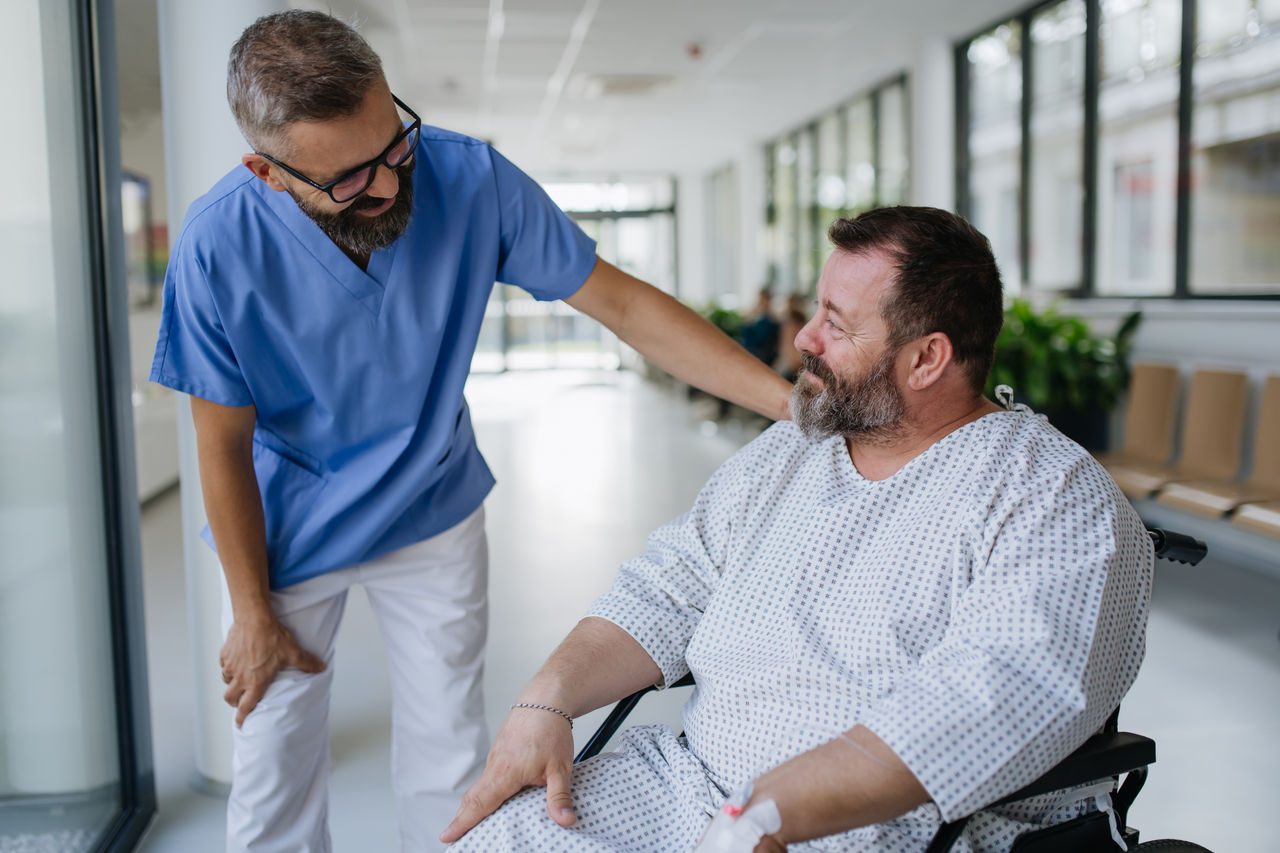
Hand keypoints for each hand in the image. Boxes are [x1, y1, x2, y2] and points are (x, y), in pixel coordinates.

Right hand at [219, 615, 324, 726]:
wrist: (254, 619)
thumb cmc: (272, 637)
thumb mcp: (293, 652)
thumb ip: (306, 662)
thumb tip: (321, 668)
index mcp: (255, 682)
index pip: (246, 706)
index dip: (242, 718)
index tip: (240, 724)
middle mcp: (240, 677)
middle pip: (230, 698)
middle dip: (234, 702)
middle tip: (240, 701)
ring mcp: (230, 666)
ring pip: (226, 681)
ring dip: (231, 684)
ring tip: (239, 680)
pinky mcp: (225, 654)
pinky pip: (223, 665)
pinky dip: (228, 666)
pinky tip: (236, 660)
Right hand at [439, 704, 575, 843]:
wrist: (545, 699)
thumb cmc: (551, 730)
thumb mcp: (561, 767)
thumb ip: (559, 796)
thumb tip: (565, 821)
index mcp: (506, 773)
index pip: (480, 804)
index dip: (462, 822)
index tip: (447, 836)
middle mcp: (495, 766)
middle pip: (472, 798)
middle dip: (461, 819)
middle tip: (452, 838)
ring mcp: (496, 758)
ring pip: (480, 788)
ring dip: (472, 807)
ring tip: (470, 826)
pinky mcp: (500, 753)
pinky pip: (487, 778)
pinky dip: (483, 793)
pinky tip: (492, 801)